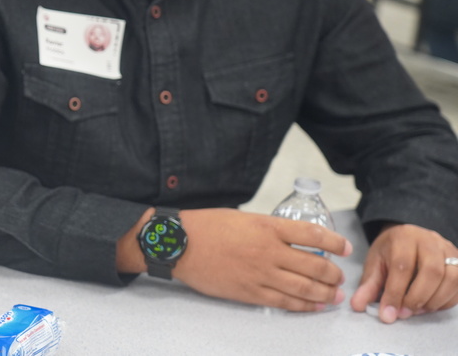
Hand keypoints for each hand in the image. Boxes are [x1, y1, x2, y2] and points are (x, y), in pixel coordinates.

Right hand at [175, 209, 351, 310]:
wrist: (180, 244)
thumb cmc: (208, 226)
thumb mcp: (243, 218)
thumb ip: (269, 230)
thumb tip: (291, 242)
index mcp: (268, 226)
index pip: (313, 234)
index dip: (334, 242)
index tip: (345, 247)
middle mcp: (269, 251)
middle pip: (315, 265)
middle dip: (333, 273)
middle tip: (339, 277)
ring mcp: (261, 274)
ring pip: (304, 288)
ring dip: (324, 293)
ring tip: (334, 295)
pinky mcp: (250, 293)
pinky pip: (284, 302)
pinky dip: (304, 306)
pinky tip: (314, 306)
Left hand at [351, 223, 457, 322]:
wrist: (409, 236)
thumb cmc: (391, 250)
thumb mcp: (375, 262)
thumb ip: (368, 285)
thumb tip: (357, 305)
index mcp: (404, 237)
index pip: (402, 266)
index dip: (395, 293)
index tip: (388, 313)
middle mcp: (429, 240)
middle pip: (432, 272)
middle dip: (417, 298)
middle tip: (403, 313)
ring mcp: (448, 250)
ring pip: (451, 278)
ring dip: (434, 301)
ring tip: (416, 311)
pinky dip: (446, 301)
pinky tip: (430, 306)